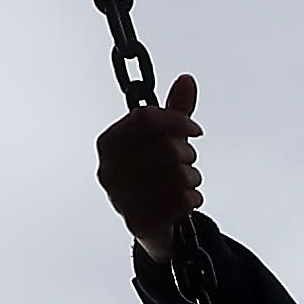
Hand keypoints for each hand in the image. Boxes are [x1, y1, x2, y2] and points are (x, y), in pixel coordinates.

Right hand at [95, 72, 206, 260]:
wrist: (151, 222)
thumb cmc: (155, 172)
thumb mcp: (164, 139)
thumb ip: (175, 111)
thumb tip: (187, 79)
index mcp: (108, 143)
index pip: (145, 119)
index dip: (177, 121)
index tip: (195, 131)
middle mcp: (107, 170)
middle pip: (166, 149)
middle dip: (188, 154)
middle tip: (189, 161)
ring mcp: (120, 199)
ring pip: (177, 177)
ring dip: (192, 178)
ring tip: (187, 181)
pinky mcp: (137, 223)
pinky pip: (180, 202)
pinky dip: (193, 198)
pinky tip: (188, 199)